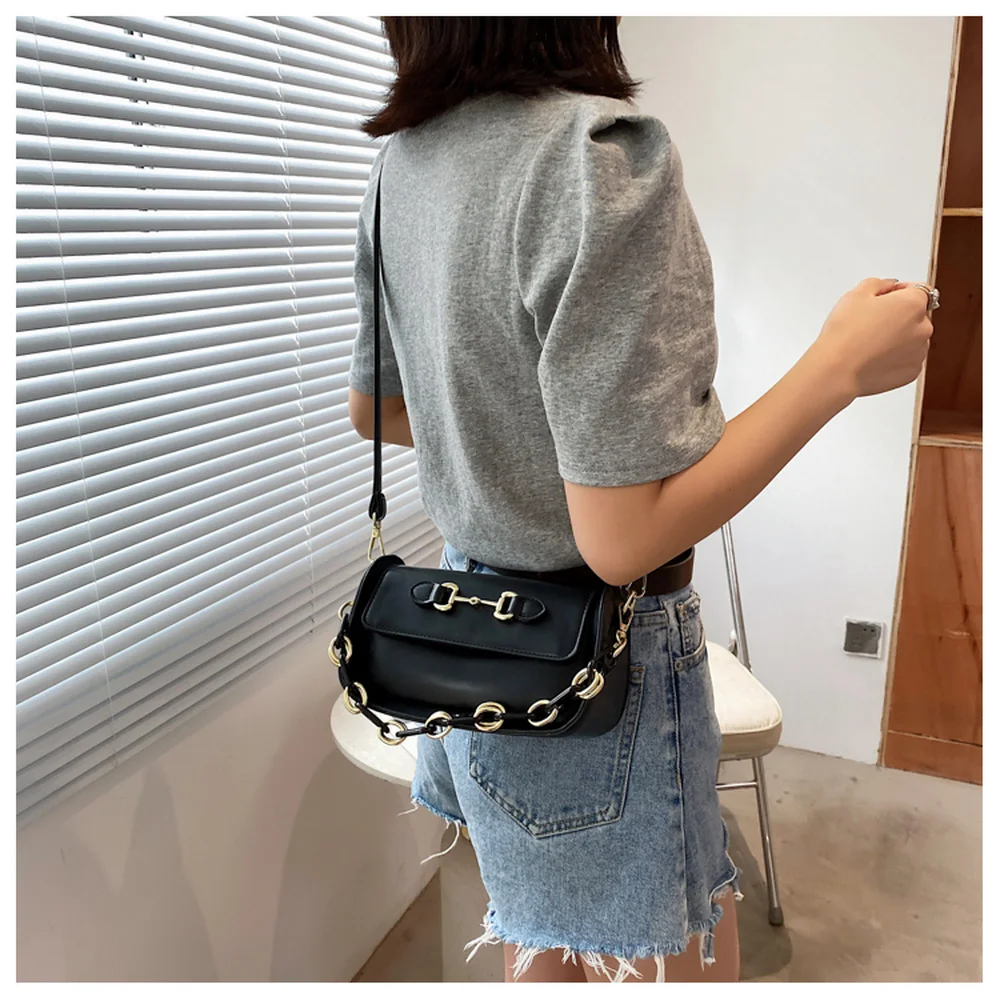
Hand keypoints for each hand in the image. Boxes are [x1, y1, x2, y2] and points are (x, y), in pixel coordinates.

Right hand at [811, 277, 934, 398]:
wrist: (836, 371)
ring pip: (912, 339)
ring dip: (898, 338)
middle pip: (917, 316)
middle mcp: (923, 328)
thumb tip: (889, 286)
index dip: (901, 292)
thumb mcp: (855, 295)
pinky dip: (894, 358)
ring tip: (870, 343)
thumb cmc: (844, 334)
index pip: (920, 290)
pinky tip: (874, 358)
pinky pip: (906, 360)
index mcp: (913, 304)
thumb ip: (878, 283)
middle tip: (871, 323)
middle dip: (899, 316)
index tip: (887, 299)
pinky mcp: (911, 372)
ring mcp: (918, 353)